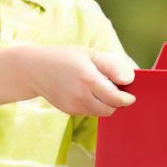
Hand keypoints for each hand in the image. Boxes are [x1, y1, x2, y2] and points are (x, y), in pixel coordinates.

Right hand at [22, 46, 138, 117]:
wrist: (34, 69)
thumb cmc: (65, 57)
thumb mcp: (89, 54)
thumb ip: (110, 66)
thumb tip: (129, 79)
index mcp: (87, 78)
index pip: (114, 97)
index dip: (126, 99)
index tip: (131, 95)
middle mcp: (80, 95)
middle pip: (109, 109)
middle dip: (117, 103)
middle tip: (117, 91)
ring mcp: (73, 105)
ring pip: (100, 112)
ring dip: (106, 104)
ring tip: (101, 90)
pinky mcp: (69, 111)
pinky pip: (89, 112)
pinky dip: (94, 105)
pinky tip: (87, 92)